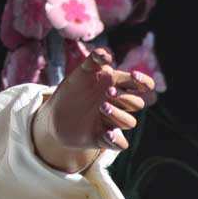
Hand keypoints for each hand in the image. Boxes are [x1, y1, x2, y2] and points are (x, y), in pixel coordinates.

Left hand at [31, 48, 155, 172]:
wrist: (54, 115)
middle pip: (137, 103)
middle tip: (108, 92)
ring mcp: (112, 122)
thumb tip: (106, 54)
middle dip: (126, 98)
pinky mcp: (104, 138)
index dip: (144, 81)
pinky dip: (116, 140)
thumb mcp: (81, 73)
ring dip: (118, 115)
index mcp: (117, 87)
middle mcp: (118, 105)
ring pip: (129, 122)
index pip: (141, 85)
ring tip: (102, 107)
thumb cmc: (72, 90)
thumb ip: (93, 60)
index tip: (134, 76)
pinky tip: (107, 133)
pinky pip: (120, 144)